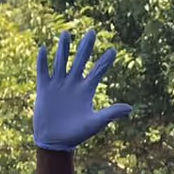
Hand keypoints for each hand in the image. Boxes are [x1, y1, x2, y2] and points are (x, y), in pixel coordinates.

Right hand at [34, 30, 132, 151]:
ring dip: (63, 48)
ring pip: (61, 62)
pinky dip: (43, 62)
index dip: (105, 61)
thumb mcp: (95, 123)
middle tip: (92, 32)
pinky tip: (43, 49)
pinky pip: (43, 72)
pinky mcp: (44, 89)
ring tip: (66, 34)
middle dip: (86, 47)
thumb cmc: (77, 134)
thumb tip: (130, 108)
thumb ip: (111, 113)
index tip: (113, 50)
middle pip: (80, 61)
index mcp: (86, 91)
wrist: (55, 141)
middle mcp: (73, 84)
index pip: (97, 72)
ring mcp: (58, 85)